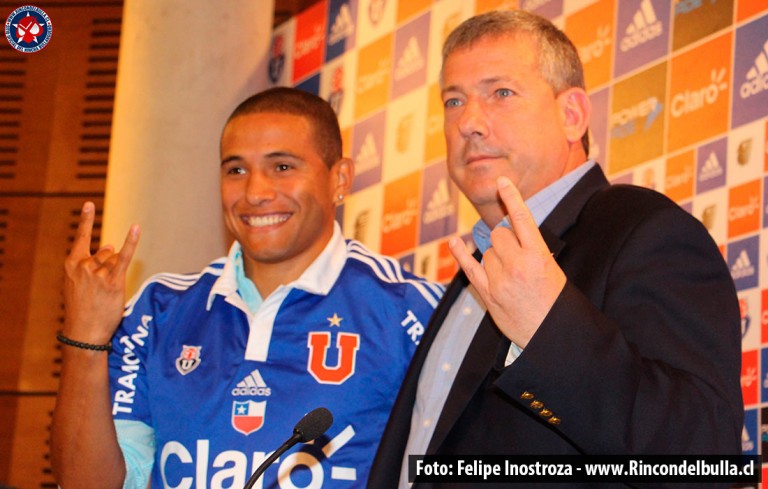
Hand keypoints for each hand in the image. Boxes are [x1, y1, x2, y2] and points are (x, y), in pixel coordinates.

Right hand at [62, 202, 139, 343]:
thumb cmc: (83, 308)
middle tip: (100, 290)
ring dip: (115, 274)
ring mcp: (98, 273)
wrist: (83, 332)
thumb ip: (92, 263)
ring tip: (105, 293)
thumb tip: (109, 245)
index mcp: (71, 264)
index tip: (89, 204)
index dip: (87, 220)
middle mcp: (83, 265)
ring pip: (115, 260)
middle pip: (106, 253)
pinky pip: (124, 258)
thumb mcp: (79, 283)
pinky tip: (135, 228)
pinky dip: (130, 242)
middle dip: (108, 267)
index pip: (81, 238)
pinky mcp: (113, 281)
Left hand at [449, 176, 565, 347]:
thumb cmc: (555, 301)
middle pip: (499, 234)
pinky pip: (469, 268)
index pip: (522, 219)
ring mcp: (500, 280)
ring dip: (495, 255)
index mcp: (539, 256)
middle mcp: (518, 265)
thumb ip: (532, 248)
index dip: (511, 197)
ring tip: (510, 274)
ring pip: (487, 251)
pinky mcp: (488, 294)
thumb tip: (512, 229)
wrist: (550, 333)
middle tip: (516, 254)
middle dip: (504, 238)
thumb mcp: (552, 269)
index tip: (502, 181)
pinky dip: (460, 254)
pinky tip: (454, 242)